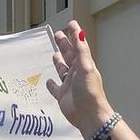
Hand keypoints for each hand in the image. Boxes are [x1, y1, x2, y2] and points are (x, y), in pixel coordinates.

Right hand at [45, 19, 112, 133]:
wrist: (89, 116)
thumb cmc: (90, 92)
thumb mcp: (86, 67)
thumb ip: (81, 50)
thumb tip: (80, 32)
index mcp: (83, 64)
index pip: (78, 46)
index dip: (75, 35)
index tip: (72, 24)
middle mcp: (77, 73)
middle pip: (69, 56)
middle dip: (64, 45)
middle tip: (58, 35)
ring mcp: (69, 85)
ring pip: (62, 70)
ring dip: (59, 62)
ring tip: (55, 54)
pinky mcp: (62, 96)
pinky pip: (55, 88)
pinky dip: (51, 84)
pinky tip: (48, 81)